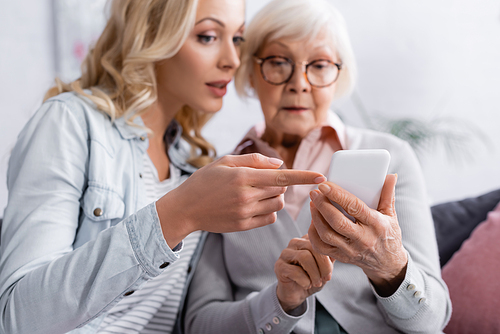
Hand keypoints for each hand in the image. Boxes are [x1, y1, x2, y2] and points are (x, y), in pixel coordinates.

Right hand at [157, 153, 325, 246]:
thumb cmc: (204, 181)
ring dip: (274, 196)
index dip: (304, 176)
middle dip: (279, 182)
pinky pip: (270, 217)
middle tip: (261, 180)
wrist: (185, 208)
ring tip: (255, 192)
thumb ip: (255, 161)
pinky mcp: (244, 226)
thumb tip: (280, 164)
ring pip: (278, 204)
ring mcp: (245, 213)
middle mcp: (246, 196)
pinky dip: (268, 209)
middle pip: (282, 189)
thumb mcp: (225, 162)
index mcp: (243, 177)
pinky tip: (253, 205)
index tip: (322, 177)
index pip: (282, 176)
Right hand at [274, 235, 333, 312]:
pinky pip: (294, 270)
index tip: (330, 273)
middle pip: (312, 247)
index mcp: (307, 240)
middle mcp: (295, 243)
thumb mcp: (325, 269)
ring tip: (316, 283)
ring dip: (314, 273)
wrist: (297, 294)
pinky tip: (306, 285)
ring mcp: (285, 253)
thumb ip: (331, 258)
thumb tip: (338, 250)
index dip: (328, 257)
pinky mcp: (279, 266)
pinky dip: (305, 281)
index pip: (320, 241)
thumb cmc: (312, 279)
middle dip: (323, 265)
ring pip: (304, 256)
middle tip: (326, 279)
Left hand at [308, 174, 407, 296]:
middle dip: (322, 205)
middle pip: (337, 222)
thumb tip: (390, 175)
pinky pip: (321, 247)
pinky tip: (313, 221)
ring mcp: (351, 250)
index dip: (338, 195)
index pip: (354, 207)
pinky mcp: (341, 257)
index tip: (325, 184)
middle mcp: (363, 239)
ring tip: (313, 203)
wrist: (387, 264)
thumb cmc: (388, 234)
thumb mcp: (391, 215)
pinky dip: (313, 233)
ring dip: (316, 218)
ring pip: (327, 235)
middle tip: (314, 192)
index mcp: (376, 225)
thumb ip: (388, 194)